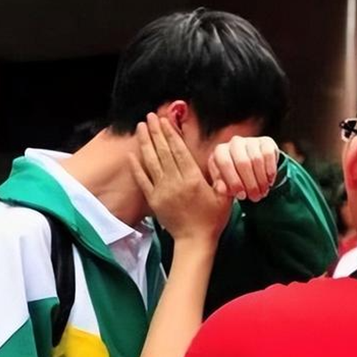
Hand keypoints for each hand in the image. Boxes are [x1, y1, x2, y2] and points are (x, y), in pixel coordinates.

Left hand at [130, 113, 232, 242]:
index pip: (179, 151)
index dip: (171, 134)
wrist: (195, 240)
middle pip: (163, 152)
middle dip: (156, 132)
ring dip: (145, 143)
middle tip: (150, 116)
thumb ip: (219, 176)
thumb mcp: (224, 195)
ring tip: (141, 127)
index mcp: (193, 179)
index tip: (165, 119)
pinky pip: (142, 180)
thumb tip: (216, 157)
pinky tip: (132, 154)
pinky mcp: (154, 200)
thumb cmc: (212, 218)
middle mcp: (176, 182)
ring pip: (151, 162)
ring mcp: (162, 191)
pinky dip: (136, 167)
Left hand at [208, 136, 279, 201]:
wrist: (249, 171)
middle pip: (243, 162)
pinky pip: (268, 155)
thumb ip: (220, 191)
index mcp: (220, 152)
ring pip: (257, 159)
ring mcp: (250, 141)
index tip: (241, 196)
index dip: (234, 181)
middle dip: (250, 183)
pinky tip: (269, 182)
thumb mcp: (224, 188)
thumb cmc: (233, 181)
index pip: (225, 163)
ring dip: (261, 180)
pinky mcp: (266, 142)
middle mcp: (234, 143)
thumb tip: (221, 189)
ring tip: (262, 193)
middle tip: (255, 197)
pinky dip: (270, 171)